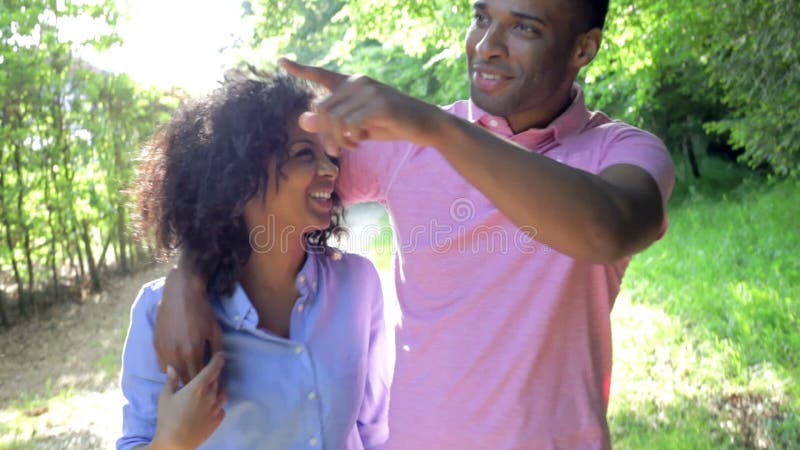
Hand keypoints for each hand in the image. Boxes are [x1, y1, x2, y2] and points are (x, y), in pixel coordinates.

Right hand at [151, 352, 226, 449]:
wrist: (175, 443)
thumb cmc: (167, 418)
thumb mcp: (165, 396)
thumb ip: (171, 380)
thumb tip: (172, 366)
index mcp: (198, 386)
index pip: (214, 368)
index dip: (218, 359)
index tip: (220, 354)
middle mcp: (211, 395)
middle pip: (218, 379)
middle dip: (214, 375)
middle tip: (208, 375)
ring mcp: (216, 408)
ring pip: (223, 392)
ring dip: (218, 389)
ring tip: (209, 390)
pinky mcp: (218, 420)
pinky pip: (222, 407)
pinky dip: (217, 404)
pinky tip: (209, 406)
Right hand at [154, 266, 221, 383]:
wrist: (181, 294)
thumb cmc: (201, 311)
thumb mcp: (215, 331)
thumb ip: (216, 351)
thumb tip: (218, 366)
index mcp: (192, 351)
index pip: (198, 377)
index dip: (205, 382)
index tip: (209, 383)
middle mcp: (176, 354)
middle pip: (184, 379)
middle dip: (193, 382)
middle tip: (200, 381)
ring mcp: (164, 350)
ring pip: (172, 374)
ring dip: (181, 376)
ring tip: (190, 374)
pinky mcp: (156, 345)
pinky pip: (162, 366)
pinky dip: (171, 368)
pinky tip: (178, 364)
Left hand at [279, 58, 443, 155]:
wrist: (425, 125)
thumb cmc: (391, 124)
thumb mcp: (358, 126)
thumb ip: (332, 123)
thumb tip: (302, 121)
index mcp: (352, 83)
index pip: (321, 74)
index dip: (300, 69)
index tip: (281, 60)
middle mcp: (358, 82)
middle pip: (322, 108)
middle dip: (325, 133)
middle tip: (335, 150)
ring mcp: (369, 91)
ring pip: (334, 119)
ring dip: (337, 139)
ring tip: (350, 146)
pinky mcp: (379, 105)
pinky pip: (350, 124)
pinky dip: (349, 138)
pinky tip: (359, 142)